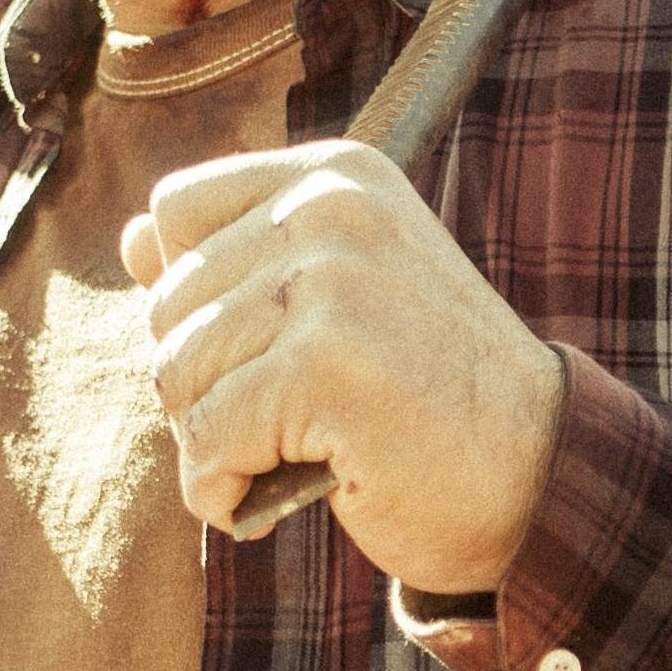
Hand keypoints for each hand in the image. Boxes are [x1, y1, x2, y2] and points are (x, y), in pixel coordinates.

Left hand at [123, 142, 566, 594]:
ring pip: (177, 374)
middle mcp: (331, 210)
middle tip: (287, 424)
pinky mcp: (325, 367)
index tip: (266, 352)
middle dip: (204, 386)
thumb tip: (131, 240)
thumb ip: (238, 262)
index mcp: (336, 176)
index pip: (174, 213)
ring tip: (288, 455)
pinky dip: (221, 490)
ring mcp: (330, 284)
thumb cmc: (431, 397)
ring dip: (213, 443)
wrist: (540, 478)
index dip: (194, 301)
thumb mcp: (341, 300)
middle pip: (166, 304)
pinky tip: (278, 495)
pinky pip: (207, 440)